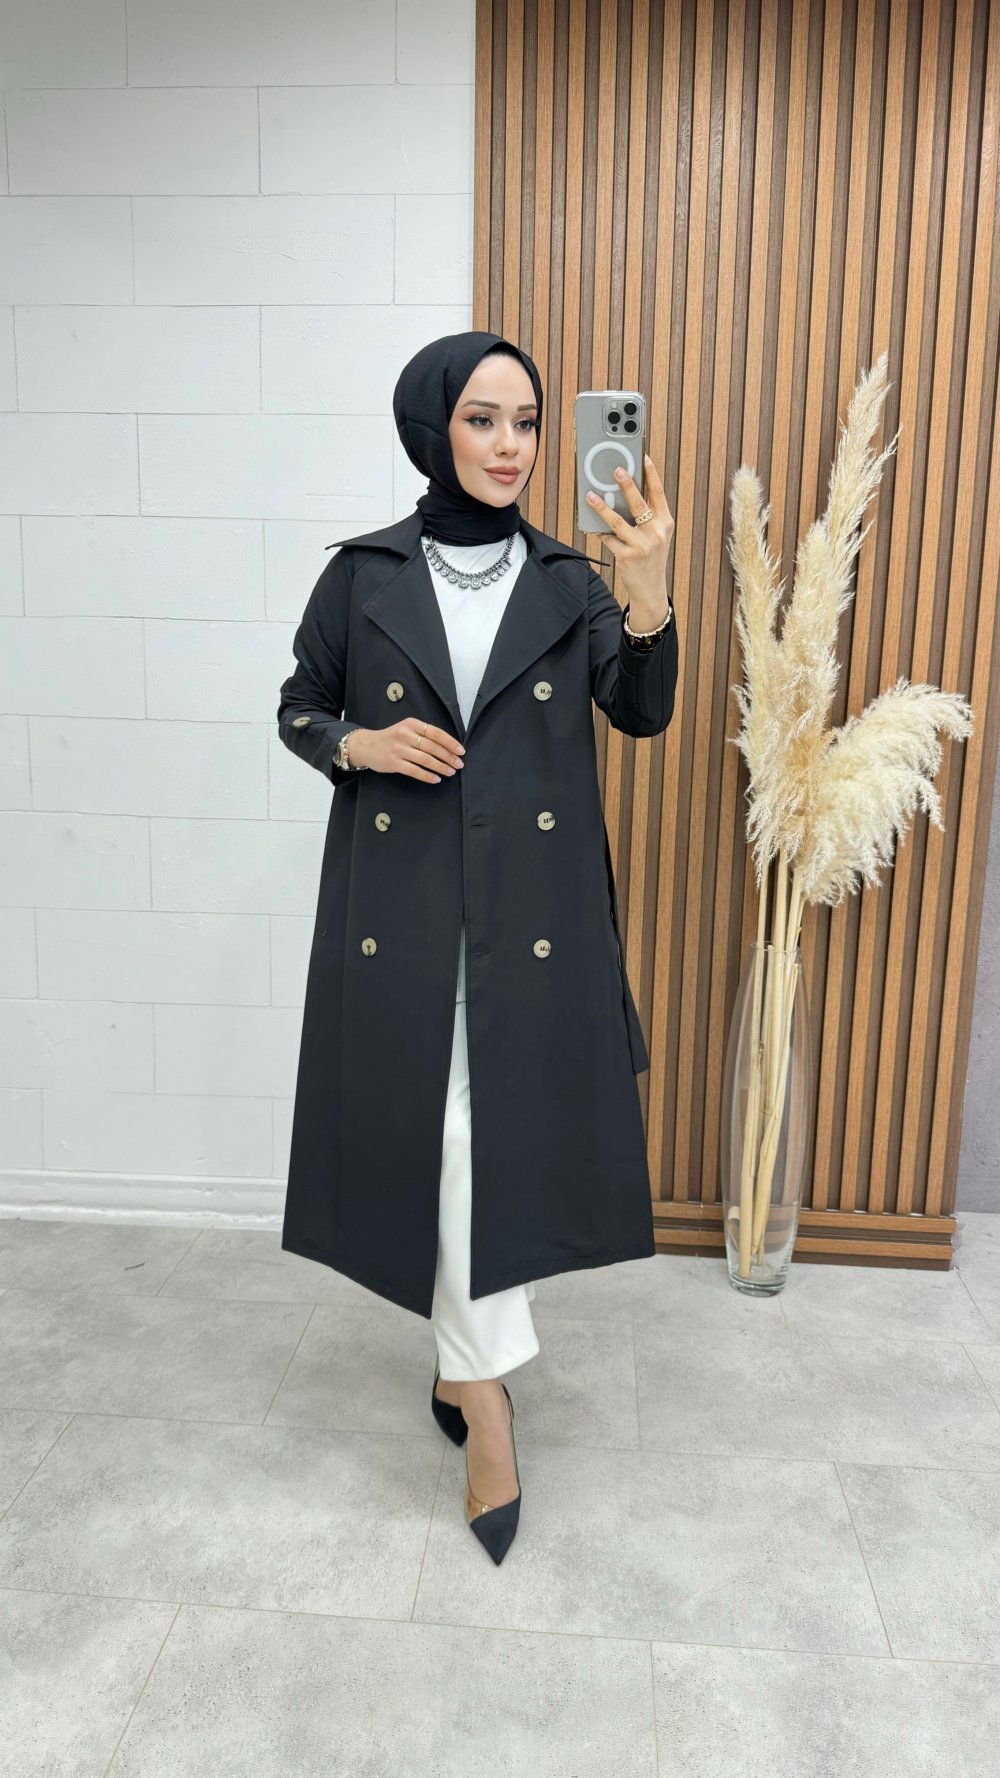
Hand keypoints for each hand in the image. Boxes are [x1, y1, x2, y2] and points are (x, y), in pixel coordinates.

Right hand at [349, 719, 464, 783]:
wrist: (367, 745)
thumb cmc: (391, 738)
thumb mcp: (406, 729)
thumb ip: (423, 734)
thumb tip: (447, 747)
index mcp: (411, 724)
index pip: (436, 733)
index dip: (450, 743)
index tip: (461, 751)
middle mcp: (405, 735)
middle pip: (432, 747)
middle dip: (448, 757)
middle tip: (459, 764)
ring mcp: (399, 749)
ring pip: (425, 759)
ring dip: (441, 767)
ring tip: (450, 772)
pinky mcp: (393, 762)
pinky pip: (415, 771)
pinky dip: (427, 775)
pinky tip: (436, 779)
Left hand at [586, 452, 674, 610]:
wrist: (651, 589)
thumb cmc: (651, 558)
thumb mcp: (657, 536)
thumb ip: (647, 517)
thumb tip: (626, 494)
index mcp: (666, 523)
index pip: (658, 494)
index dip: (651, 474)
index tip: (643, 457)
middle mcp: (656, 533)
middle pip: (639, 504)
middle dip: (627, 485)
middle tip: (616, 470)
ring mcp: (642, 546)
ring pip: (619, 521)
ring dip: (603, 508)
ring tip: (591, 497)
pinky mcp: (627, 557)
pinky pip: (609, 539)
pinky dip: (600, 531)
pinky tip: (592, 524)